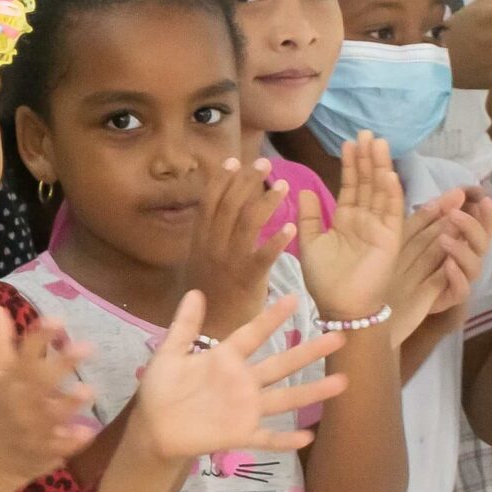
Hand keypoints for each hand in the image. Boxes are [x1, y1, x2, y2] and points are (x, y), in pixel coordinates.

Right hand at [0, 305, 99, 491]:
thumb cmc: (0, 408)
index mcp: (8, 380)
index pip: (23, 354)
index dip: (39, 336)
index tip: (56, 319)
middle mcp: (18, 401)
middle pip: (39, 381)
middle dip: (61, 365)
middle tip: (87, 346)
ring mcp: (30, 427)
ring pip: (50, 415)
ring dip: (67, 403)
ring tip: (89, 389)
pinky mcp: (42, 450)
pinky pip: (58, 446)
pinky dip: (71, 441)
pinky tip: (88, 432)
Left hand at [131, 292, 347, 461]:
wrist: (152, 427)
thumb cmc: (161, 389)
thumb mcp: (169, 355)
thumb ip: (184, 326)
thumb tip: (194, 291)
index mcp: (224, 360)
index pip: (252, 334)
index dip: (271, 318)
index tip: (294, 298)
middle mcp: (242, 382)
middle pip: (281, 365)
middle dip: (308, 352)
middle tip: (338, 338)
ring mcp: (244, 409)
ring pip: (284, 398)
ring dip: (311, 391)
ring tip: (341, 381)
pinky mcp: (239, 434)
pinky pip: (266, 438)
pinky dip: (285, 439)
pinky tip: (307, 435)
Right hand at [185, 158, 289, 335]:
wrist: (208, 331)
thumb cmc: (209, 296)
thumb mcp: (201, 262)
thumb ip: (209, 238)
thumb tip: (219, 214)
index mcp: (199, 240)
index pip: (208, 202)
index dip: (220, 180)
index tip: (233, 160)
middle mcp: (210, 246)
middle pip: (227, 206)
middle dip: (245, 181)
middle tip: (264, 162)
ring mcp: (227, 262)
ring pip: (245, 224)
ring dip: (265, 202)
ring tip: (284, 184)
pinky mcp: (246, 279)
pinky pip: (262, 256)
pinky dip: (277, 240)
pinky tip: (292, 227)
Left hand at [298, 134, 403, 319]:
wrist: (339, 307)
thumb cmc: (324, 280)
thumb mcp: (309, 243)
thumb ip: (309, 217)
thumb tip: (304, 189)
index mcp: (346, 220)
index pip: (351, 185)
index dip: (351, 164)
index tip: (349, 142)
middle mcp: (365, 220)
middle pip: (368, 182)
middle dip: (368, 158)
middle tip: (366, 133)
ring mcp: (380, 228)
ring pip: (381, 191)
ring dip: (380, 167)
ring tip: (378, 143)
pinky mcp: (390, 239)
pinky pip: (392, 212)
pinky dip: (391, 193)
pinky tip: (388, 174)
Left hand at [387, 192, 480, 342]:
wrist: (368, 309)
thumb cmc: (385, 269)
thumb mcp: (401, 237)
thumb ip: (424, 216)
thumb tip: (452, 191)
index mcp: (446, 245)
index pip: (472, 227)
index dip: (481, 213)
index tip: (479, 196)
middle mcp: (454, 262)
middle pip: (479, 243)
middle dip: (476, 226)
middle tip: (460, 213)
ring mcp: (450, 282)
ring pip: (474, 266)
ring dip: (463, 250)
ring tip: (446, 239)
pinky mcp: (443, 300)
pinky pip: (460, 291)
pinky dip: (457, 277)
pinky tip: (447, 266)